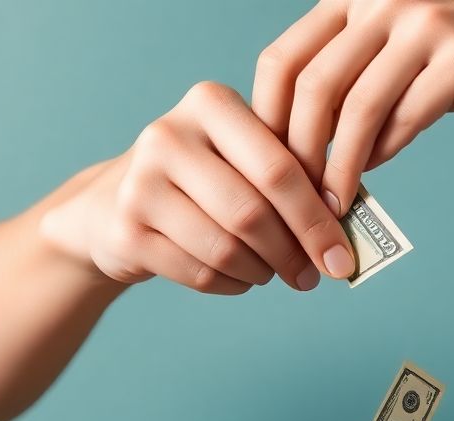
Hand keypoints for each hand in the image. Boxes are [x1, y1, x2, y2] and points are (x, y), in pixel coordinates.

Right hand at [40, 81, 356, 291]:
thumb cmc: (196, 179)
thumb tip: (345, 227)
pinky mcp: (126, 231)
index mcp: (209, 103)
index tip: (341, 254)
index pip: (279, 166)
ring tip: (272, 274)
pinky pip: (199, 272)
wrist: (108, 205)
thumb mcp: (236, 154)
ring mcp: (141, 184)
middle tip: (314, 275)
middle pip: (252, 212)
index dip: (316, 217)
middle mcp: (169, 135)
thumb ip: (287, 173)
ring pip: (226, 248)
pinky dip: (231, 284)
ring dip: (262, 272)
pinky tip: (239, 278)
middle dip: (293, 253)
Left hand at [253, 0, 453, 215]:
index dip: (266, 119)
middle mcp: (382, 1)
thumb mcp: (401, 36)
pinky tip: (372, 176)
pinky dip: (382, 155)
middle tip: (292, 200)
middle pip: (310, 89)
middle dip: (295, 154)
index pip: (282, 60)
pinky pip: (404, 120)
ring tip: (330, 205)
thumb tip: (305, 143)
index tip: (264, 166)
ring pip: (354, 110)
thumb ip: (354, 71)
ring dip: (336, 168)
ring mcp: (425, 25)